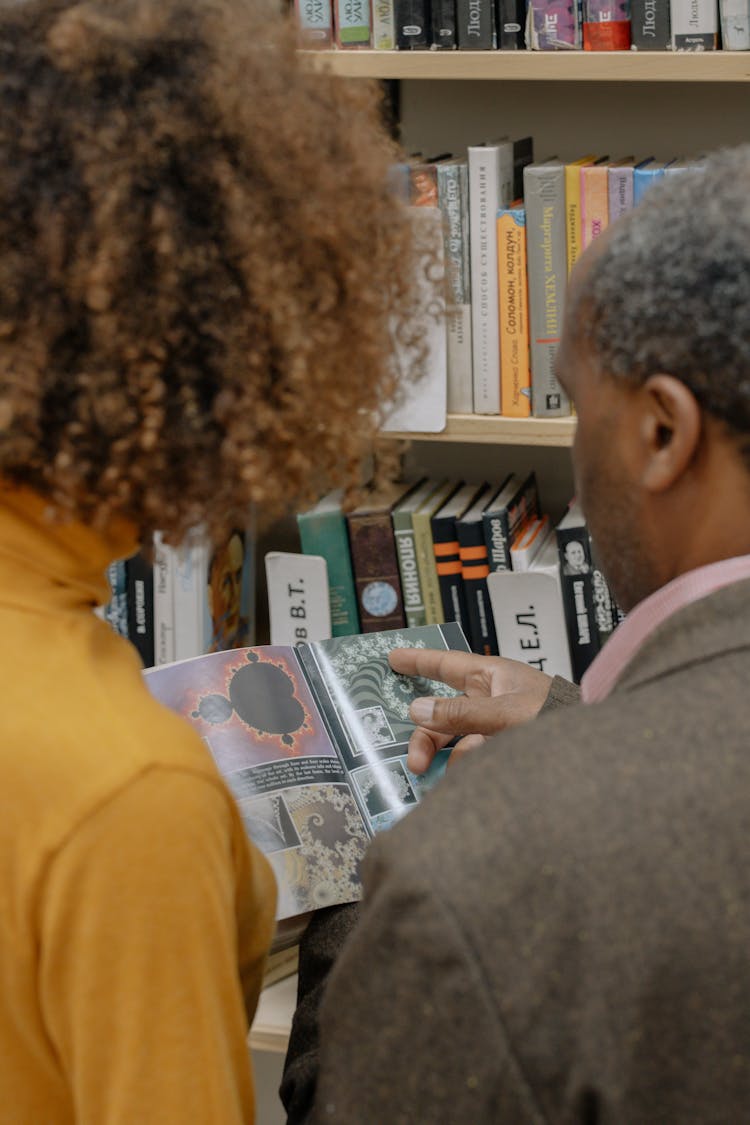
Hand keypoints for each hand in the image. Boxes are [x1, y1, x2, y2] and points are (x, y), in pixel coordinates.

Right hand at [388, 648, 553, 774]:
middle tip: (417, 764)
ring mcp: (497, 727)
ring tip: (463, 774)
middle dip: (426, 738)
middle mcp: (490, 699)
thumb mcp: (506, 712)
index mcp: (492, 676)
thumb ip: (461, 713)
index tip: (391, 657)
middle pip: (442, 714)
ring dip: (452, 758)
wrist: (597, 752)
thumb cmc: (558, 717)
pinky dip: (470, 769)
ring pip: (456, 741)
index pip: (446, 664)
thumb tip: (417, 710)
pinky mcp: (505, 751)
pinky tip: (476, 779)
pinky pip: (475, 760)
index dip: (418, 660)